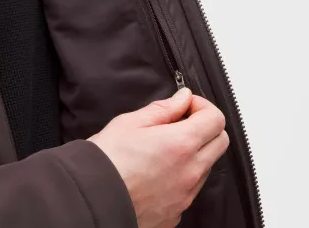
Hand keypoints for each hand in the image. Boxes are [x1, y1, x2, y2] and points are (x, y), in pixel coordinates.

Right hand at [88, 89, 228, 227]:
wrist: (92, 199)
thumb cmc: (106, 161)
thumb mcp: (131, 122)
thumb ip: (164, 109)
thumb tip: (182, 99)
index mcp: (180, 144)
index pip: (215, 119)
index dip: (202, 106)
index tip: (185, 106)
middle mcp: (190, 172)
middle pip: (220, 141)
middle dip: (205, 127)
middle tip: (180, 123)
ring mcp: (185, 195)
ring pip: (206, 166)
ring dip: (194, 152)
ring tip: (163, 148)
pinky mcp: (177, 212)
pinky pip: (191, 188)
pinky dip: (183, 175)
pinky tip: (158, 171)